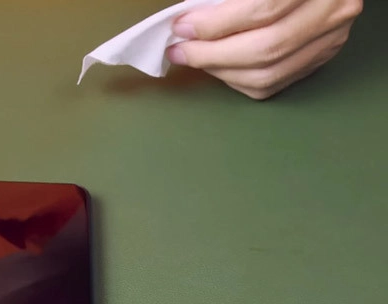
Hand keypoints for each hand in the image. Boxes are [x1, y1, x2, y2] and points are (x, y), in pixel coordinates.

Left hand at [166, 0, 363, 99]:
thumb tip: (190, 22)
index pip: (263, 10)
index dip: (216, 24)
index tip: (181, 27)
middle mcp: (334, 10)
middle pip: (266, 48)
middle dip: (212, 54)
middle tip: (180, 50)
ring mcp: (332, 37)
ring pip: (269, 73)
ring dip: (221, 71)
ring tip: (194, 58)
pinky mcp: (323, 55)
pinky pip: (274, 83)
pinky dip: (238, 79)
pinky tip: (218, 66)